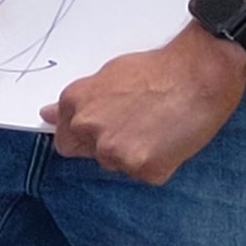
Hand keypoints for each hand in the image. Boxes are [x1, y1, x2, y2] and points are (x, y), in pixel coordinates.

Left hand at [41, 24, 245, 184]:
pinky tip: (169, 139)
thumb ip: (78, 101)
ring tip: (156, 127)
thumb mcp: (108, 75)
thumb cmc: (158, 70)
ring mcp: (115, 152)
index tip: (102, 129)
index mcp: (75, 105)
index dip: (85, 135)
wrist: (199, 75)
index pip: (64, 137)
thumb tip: (46, 114)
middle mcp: (89, 130)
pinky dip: (157, 162)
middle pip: (89, 153)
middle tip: (136, 125)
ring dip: (133, 154)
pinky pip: (144, 175)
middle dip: (107, 145)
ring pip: (117, 165)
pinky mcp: (144, 170)